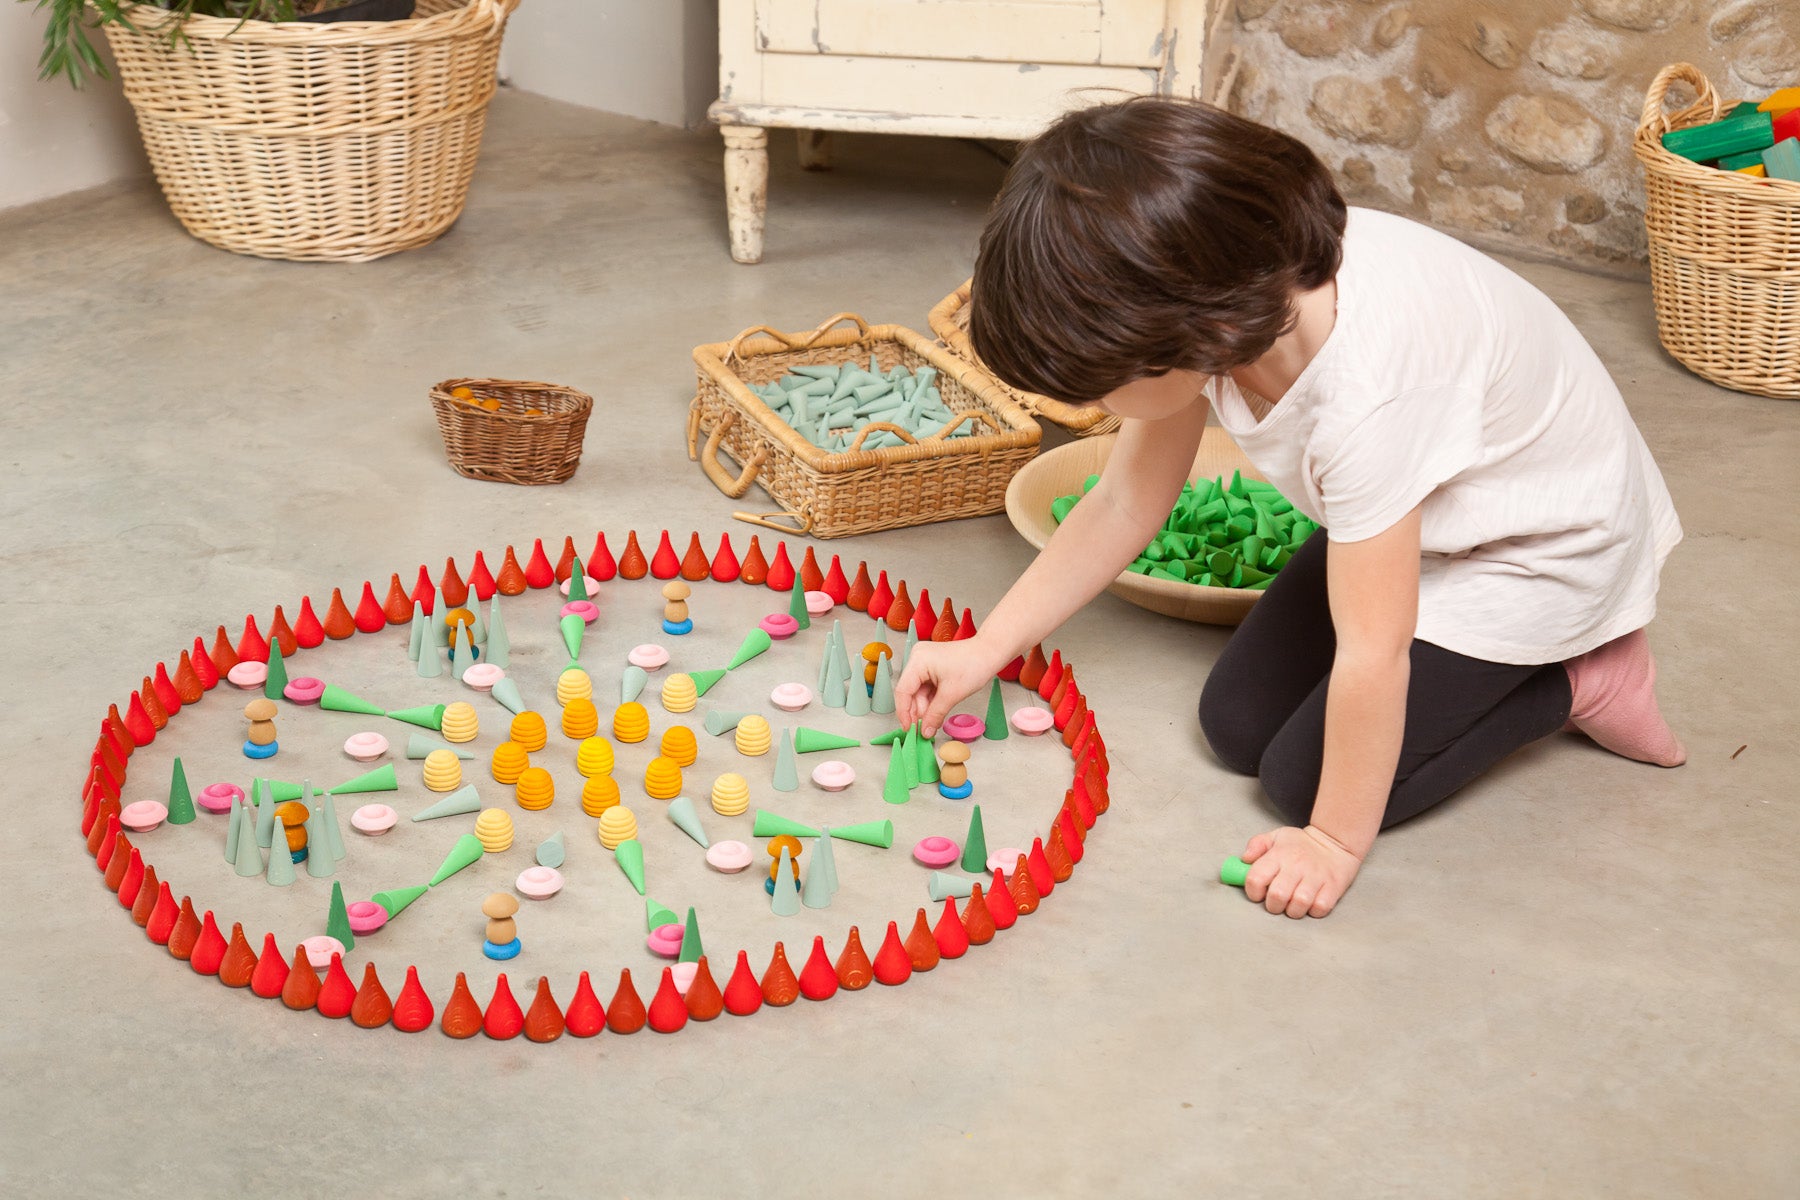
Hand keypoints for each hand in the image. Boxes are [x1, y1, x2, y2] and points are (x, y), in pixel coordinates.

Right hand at [893, 639, 997, 736]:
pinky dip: (931, 701)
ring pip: (918, 692)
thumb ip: (935, 715)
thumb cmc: (974, 664)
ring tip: (933, 723)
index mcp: (918, 660)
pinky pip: (926, 688)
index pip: (903, 691)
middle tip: (923, 730)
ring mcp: (924, 662)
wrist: (990, 653)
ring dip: (925, 708)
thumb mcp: (952, 694)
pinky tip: (936, 712)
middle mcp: (917, 659)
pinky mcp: (931, 667)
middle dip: (918, 712)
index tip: (908, 729)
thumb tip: (925, 731)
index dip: (904, 713)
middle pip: (910, 692)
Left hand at [1239, 825, 1361, 918]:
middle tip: (1277, 902)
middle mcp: (1297, 866)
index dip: (1253, 892)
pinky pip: (1320, 908)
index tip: (1258, 893)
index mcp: (1279, 855)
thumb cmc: (1300, 844)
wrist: (1335, 842)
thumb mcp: (1276, 837)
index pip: (1255, 878)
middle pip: (1277, 895)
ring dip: (1293, 910)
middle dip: (1273, 906)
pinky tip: (1311, 904)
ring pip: (1299, 904)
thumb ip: (1256, 845)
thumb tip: (1244, 859)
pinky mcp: (1334, 887)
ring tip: (1294, 904)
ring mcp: (1316, 877)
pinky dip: (1314, 911)